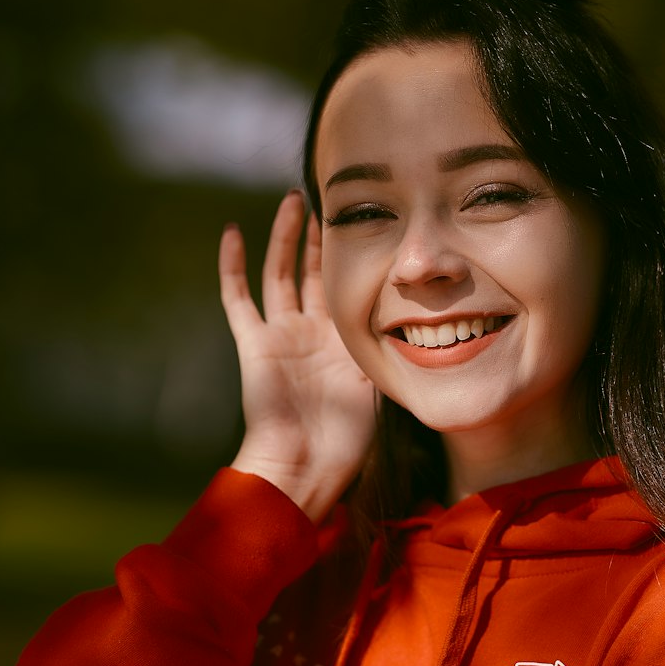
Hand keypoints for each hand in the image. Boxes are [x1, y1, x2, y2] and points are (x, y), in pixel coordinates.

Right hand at [219, 191, 376, 521]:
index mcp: (343, 341)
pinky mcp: (255, 343)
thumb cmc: (349, 438)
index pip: (348, 286)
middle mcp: (311, 332)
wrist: (308, 465)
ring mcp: (281, 334)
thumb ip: (394, 350)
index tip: (369, 220)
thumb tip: (431, 324)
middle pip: (313, 271)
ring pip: (279, 273)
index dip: (354, 255)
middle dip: (320, 237)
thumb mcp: (383, 383)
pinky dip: (233, 265)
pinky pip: (238, 297)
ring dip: (285, 237)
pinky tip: (233, 232)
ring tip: (293, 200)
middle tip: (327, 200)